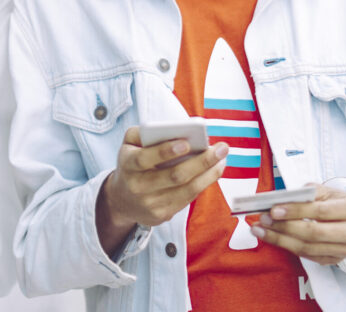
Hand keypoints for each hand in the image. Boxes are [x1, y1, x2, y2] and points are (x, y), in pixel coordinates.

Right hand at [96, 126, 227, 252]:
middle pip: (174, 176)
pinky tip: (214, 170)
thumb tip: (171, 129)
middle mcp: (138, 186)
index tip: (186, 143)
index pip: (145, 158)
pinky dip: (205, 183)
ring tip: (223, 158)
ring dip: (209, 174)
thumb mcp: (129, 144)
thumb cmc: (133, 163)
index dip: (165, 152)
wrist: (122, 200)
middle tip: (221, 148)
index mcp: (128, 165)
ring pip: (187, 189)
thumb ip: (142, 132)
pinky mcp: (162, 215)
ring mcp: (151, 204)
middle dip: (201, 161)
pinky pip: (189, 198)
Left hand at [249, 184, 345, 264]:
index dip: (296, 211)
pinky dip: (287, 246)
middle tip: (263, 220)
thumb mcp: (328, 191)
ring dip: (280, 239)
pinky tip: (271, 238)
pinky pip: (307, 255)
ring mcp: (345, 250)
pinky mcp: (334, 260)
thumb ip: (308, 193)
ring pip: (308, 248)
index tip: (274, 210)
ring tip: (260, 230)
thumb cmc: (337, 203)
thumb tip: (282, 199)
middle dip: (284, 227)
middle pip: (314, 233)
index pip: (321, 211)